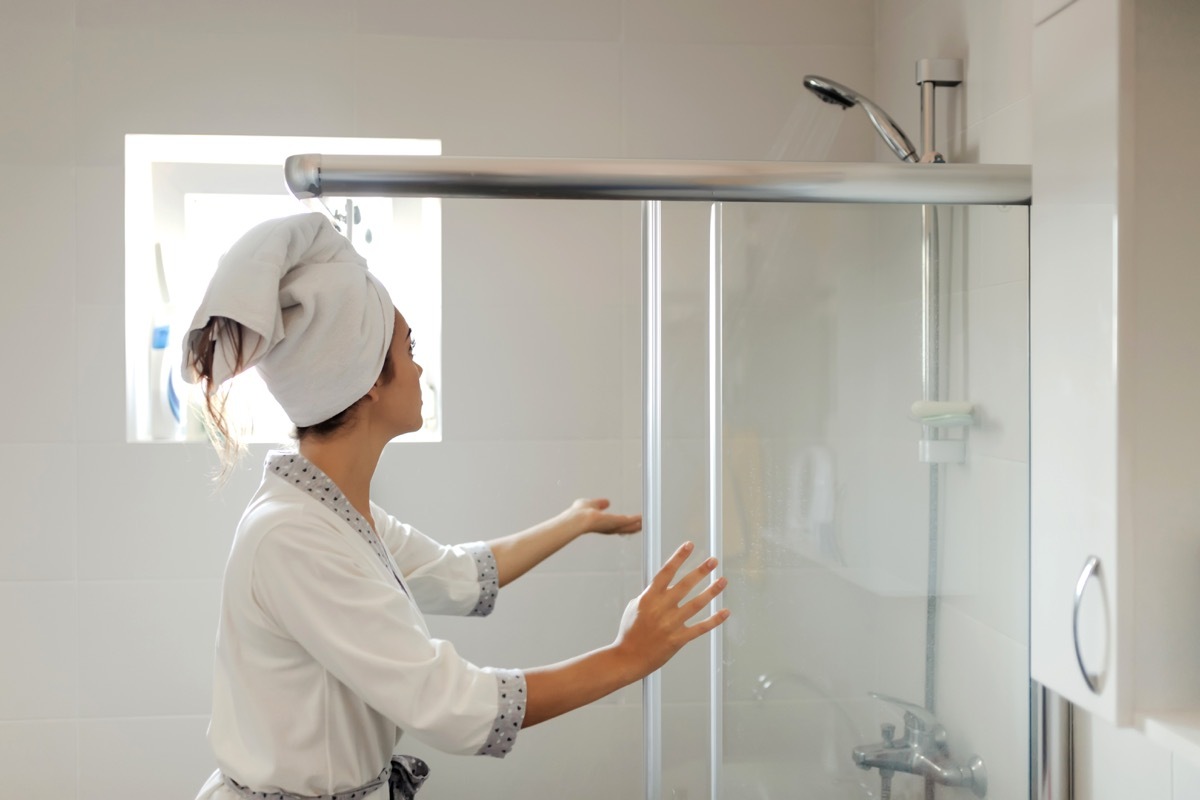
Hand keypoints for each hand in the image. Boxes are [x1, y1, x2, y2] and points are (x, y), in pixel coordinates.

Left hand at [565, 498, 641, 536]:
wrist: (578, 518)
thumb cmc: (579, 513)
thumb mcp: (591, 504)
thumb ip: (599, 504)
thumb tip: (606, 502)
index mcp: (600, 523)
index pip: (612, 525)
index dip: (620, 524)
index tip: (626, 523)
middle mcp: (607, 527)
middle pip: (622, 528)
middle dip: (631, 527)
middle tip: (640, 525)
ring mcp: (612, 525)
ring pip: (627, 526)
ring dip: (635, 524)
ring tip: (643, 523)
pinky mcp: (616, 521)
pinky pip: (629, 520)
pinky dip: (636, 519)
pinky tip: (641, 517)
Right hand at [613, 541, 729, 679]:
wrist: (627, 658)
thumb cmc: (629, 633)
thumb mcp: (633, 607)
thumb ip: (649, 595)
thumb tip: (661, 586)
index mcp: (648, 598)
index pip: (666, 572)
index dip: (678, 557)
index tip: (689, 545)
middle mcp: (661, 608)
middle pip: (685, 585)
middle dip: (701, 571)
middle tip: (713, 561)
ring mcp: (670, 624)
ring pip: (696, 604)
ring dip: (711, 591)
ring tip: (723, 581)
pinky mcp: (678, 639)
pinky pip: (700, 628)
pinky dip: (714, 620)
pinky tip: (724, 612)